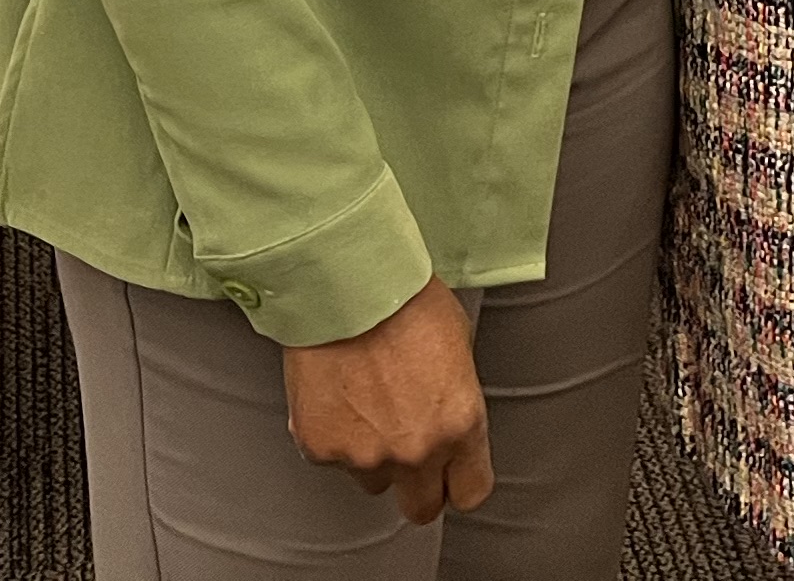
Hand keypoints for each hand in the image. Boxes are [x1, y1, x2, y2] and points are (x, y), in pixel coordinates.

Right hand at [282, 278, 490, 523]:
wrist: (346, 285)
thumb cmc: (404, 300)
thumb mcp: (458, 346)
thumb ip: (455, 398)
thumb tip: (446, 416)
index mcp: (460, 424)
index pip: (472, 491)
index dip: (461, 482)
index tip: (453, 473)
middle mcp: (417, 451)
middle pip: (422, 508)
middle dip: (419, 487)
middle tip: (407, 452)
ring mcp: (366, 456)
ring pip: (373, 480)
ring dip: (373, 456)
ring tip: (367, 404)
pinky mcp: (321, 450)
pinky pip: (333, 457)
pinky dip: (334, 435)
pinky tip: (337, 394)